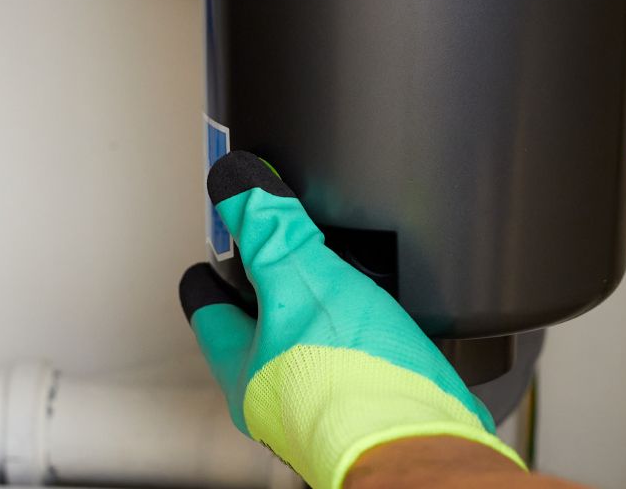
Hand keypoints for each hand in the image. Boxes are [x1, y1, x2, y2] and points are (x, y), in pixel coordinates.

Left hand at [179, 151, 522, 488]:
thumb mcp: (302, 282)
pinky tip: (383, 319)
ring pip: (308, 346)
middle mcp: (278, 392)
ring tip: (330, 281)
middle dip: (263, 297)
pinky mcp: (372, 400)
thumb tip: (239, 183)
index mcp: (243, 367)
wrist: (420, 443)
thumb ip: (271, 232)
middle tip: (267, 261)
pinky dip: (363, 332)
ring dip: (317, 314)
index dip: (207, 278)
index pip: (209, 312)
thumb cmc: (350, 385)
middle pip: (256, 333)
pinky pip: (357, 357)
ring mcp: (325, 400)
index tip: (205, 258)